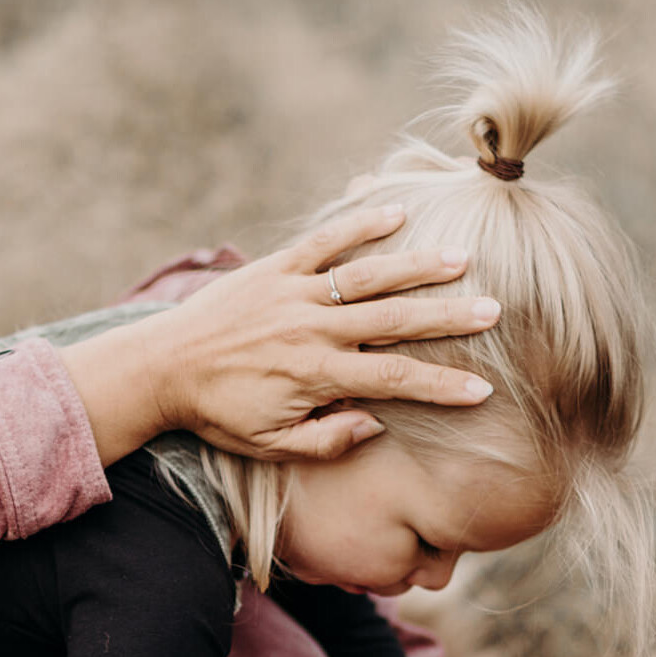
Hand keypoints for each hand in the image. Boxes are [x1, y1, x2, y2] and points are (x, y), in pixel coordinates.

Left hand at [62, 206, 501, 464]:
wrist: (161, 368)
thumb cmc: (220, 414)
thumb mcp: (271, 445)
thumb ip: (326, 440)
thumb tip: (376, 424)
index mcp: (316, 375)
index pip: (393, 381)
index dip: (440, 387)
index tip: (481, 390)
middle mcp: (312, 329)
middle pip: (394, 320)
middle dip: (447, 317)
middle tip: (493, 311)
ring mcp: (294, 292)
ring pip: (367, 274)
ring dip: (417, 265)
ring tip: (463, 258)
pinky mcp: (275, 267)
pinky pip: (324, 241)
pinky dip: (360, 223)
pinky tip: (399, 211)